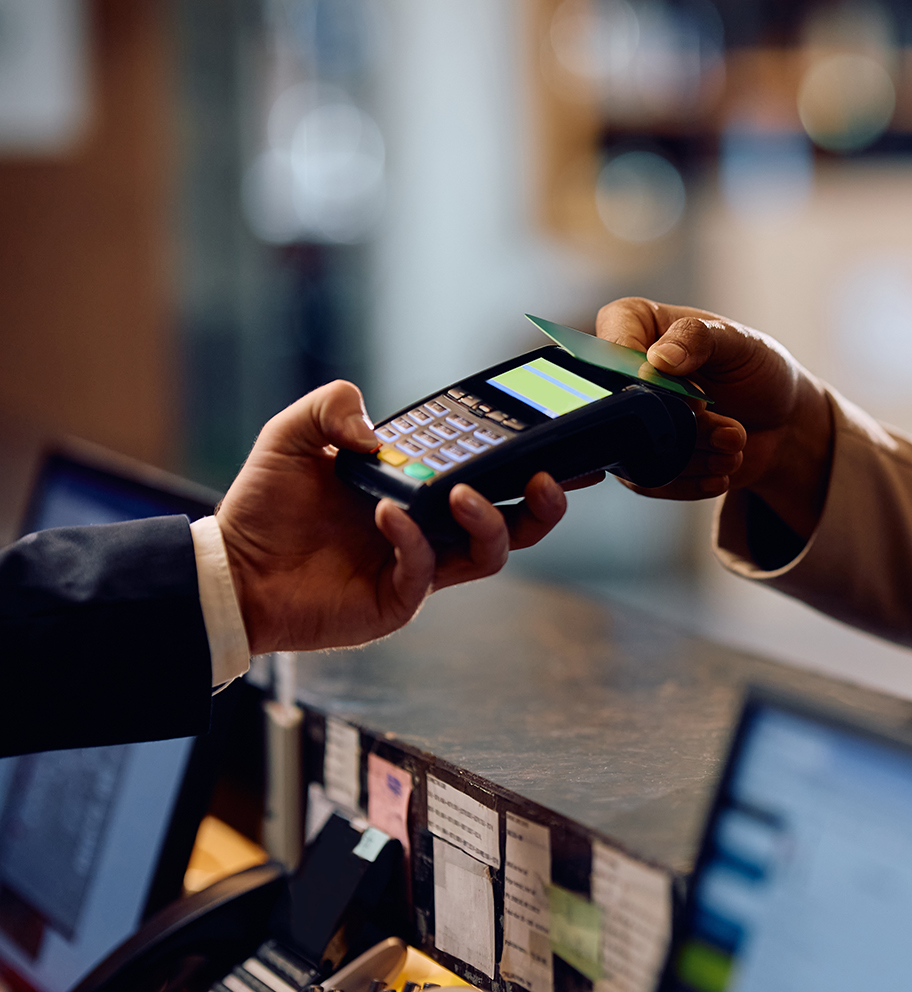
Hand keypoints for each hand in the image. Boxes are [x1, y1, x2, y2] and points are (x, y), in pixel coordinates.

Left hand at [217, 380, 572, 653]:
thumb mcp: (291, 435)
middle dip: (545, 503)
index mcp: (419, 490)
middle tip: (550, 477)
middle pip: (516, 524)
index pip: (488, 475)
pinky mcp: (397, 601)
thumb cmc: (264, 508)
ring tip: (464, 495)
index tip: (554, 436)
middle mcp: (430, 530)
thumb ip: (331, 408)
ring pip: (490, 552)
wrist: (229, 571)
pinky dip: (414, 539)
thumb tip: (377, 433)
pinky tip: (388, 514)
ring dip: (490, 520)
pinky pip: (426, 570)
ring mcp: (419, 567)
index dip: (526, 459)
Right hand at [596, 297, 832, 536]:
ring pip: (636, 449)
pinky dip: (690, 481)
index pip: (610, 348)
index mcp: (633, 323)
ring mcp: (630, 419)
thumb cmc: (757, 369)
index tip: (697, 396)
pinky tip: (722, 468)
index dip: (648, 379)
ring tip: (734, 443)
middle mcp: (621, 372)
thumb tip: (659, 358)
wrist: (783, 421)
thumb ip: (699, 338)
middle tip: (728, 428)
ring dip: (693, 456)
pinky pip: (647, 481)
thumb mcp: (739, 342)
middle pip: (623, 408)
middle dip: (683, 425)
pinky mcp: (642, 459)